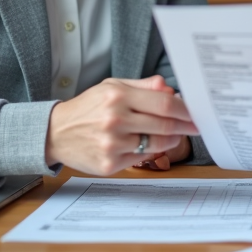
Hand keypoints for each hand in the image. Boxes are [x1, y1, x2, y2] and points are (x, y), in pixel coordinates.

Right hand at [45, 76, 198, 175]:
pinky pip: (142, 157)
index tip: (195, 112)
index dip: (184, 109)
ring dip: (172, 140)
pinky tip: (150, 144)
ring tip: (175, 135)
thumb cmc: (88, 108)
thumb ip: (143, 87)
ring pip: (157, 144)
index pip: (163, 103)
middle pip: (164, 125)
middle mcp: (115, 120)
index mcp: (117, 96)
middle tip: (195, 126)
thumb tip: (169, 89)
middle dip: (185, 126)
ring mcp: (112, 144)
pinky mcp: (109, 164)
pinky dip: (151, 151)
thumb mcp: (112, 87)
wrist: (56, 133)